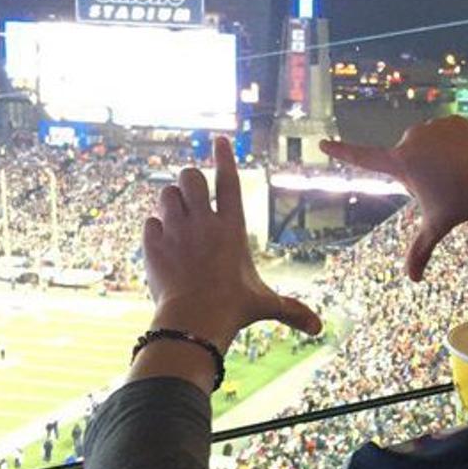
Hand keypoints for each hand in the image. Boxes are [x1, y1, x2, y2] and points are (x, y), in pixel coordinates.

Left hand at [143, 137, 320, 350]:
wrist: (194, 321)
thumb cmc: (233, 310)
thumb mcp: (265, 305)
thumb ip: (291, 310)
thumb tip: (318, 329)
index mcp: (232, 227)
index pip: (228, 180)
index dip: (224, 157)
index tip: (219, 139)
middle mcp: (203, 221)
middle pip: (190, 176)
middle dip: (191, 180)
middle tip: (192, 194)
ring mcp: (175, 230)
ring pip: (166, 193)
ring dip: (171, 199)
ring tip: (176, 215)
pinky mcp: (153, 244)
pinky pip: (149, 222)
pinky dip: (155, 227)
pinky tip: (161, 240)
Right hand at [321, 116, 467, 280]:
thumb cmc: (463, 200)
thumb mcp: (437, 225)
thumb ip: (420, 250)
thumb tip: (412, 279)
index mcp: (400, 162)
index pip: (363, 158)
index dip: (341, 152)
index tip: (322, 142)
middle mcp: (409, 138)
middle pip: (407, 158)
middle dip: (419, 171)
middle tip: (443, 185)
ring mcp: (430, 126)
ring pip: (427, 146)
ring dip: (436, 156)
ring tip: (456, 170)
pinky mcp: (449, 118)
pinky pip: (445, 135)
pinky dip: (452, 144)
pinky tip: (466, 155)